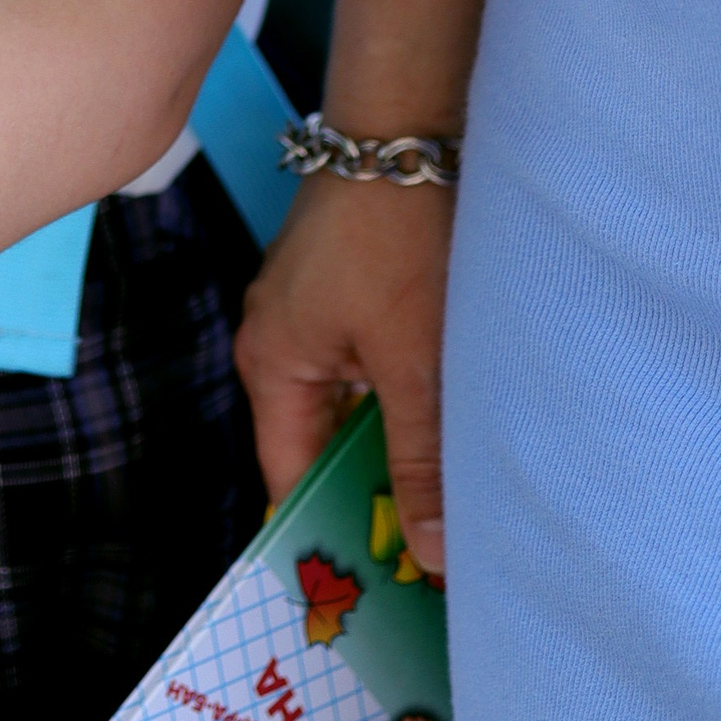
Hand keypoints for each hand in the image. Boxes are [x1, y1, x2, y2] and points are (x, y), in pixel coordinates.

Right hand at [235, 174, 453, 572]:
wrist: (406, 127)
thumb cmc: (397, 236)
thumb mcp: (414, 362)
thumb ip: (421, 458)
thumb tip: (428, 552)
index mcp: (271, 363)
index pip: (287, 478)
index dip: (327, 534)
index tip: (373, 594)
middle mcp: (278, 340)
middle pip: (318, 445)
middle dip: (369, 496)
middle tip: (427, 559)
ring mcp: (310, 310)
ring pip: (350, 407)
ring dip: (394, 446)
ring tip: (448, 501)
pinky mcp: (344, 287)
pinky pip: (365, 369)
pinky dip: (401, 403)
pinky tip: (449, 426)